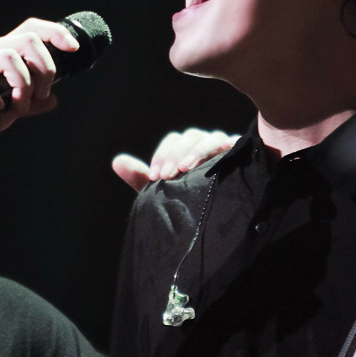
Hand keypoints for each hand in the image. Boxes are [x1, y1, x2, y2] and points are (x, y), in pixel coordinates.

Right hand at [0, 18, 78, 140]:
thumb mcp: (3, 112)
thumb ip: (27, 104)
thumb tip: (54, 100)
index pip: (31, 30)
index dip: (56, 33)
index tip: (73, 50)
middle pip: (28, 40)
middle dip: (44, 68)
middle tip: (40, 95)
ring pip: (9, 56)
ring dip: (23, 84)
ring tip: (17, 106)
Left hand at [111, 128, 237, 191]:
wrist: (217, 219)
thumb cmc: (188, 201)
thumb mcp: (163, 191)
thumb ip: (140, 177)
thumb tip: (116, 161)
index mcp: (185, 149)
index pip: (173, 141)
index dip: (162, 155)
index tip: (155, 177)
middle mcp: (204, 143)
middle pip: (189, 137)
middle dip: (175, 155)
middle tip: (166, 176)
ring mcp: (223, 145)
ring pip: (208, 137)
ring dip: (195, 151)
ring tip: (186, 169)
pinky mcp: (239, 152)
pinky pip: (230, 143)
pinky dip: (222, 146)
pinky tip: (220, 154)